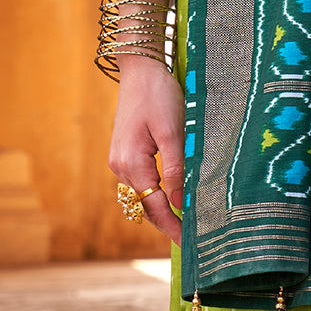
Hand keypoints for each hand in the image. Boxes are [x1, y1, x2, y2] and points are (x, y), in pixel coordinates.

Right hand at [108, 57, 185, 244]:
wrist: (140, 67)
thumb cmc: (159, 94)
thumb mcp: (173, 132)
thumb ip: (177, 169)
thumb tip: (181, 204)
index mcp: (131, 163)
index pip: (154, 206)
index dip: (173, 227)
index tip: (189, 244)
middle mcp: (120, 167)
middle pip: (145, 207)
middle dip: (168, 224)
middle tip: (191, 241)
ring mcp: (120, 161)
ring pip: (142, 196)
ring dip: (161, 211)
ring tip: (186, 225)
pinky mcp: (125, 154)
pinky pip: (141, 183)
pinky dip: (156, 196)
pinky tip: (173, 200)